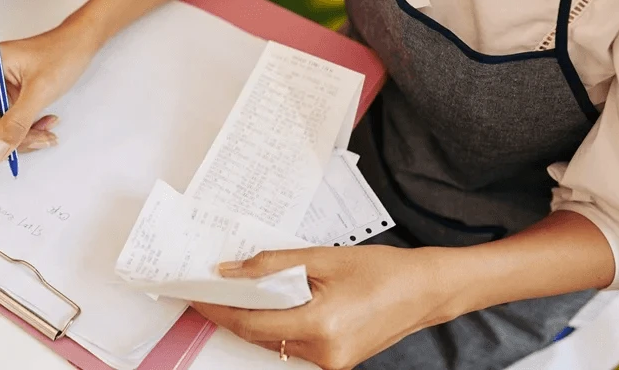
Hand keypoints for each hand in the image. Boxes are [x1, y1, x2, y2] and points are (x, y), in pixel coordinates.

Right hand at [0, 21, 100, 162]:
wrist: (75, 45)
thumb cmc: (61, 54)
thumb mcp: (40, 91)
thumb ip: (16, 124)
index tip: (4, 148)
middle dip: (5, 139)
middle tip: (39, 139)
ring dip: (19, 138)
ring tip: (46, 132)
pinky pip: (1, 125)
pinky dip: (22, 131)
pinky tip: (43, 124)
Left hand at [192, 246, 451, 369]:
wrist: (424, 290)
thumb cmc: (381, 270)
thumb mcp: (322, 258)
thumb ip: (272, 265)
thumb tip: (231, 272)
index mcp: (320, 326)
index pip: (251, 323)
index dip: (218, 309)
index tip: (194, 295)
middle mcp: (324, 353)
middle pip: (258, 335)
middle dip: (230, 312)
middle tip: (206, 290)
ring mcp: (331, 363)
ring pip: (273, 342)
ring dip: (252, 319)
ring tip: (233, 292)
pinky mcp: (336, 362)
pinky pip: (292, 343)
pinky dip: (275, 324)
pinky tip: (266, 303)